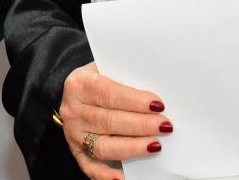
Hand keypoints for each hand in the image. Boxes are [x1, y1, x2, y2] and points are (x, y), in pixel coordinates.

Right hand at [58, 62, 170, 179]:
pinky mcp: (76, 152)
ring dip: (132, 148)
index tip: (158, 105)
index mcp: (80, 84)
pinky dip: (107, 175)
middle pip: (109, 121)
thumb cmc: (100, 79)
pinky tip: (124, 177)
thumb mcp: (107, 69)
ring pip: (103, 146)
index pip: (109, 93)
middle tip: (165, 126)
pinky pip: (90, 167)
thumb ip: (127, 80)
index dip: (135, 100)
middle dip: (140, 125)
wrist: (77, 92)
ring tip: (155, 146)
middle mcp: (73, 110)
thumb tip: (155, 99)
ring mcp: (74, 134)